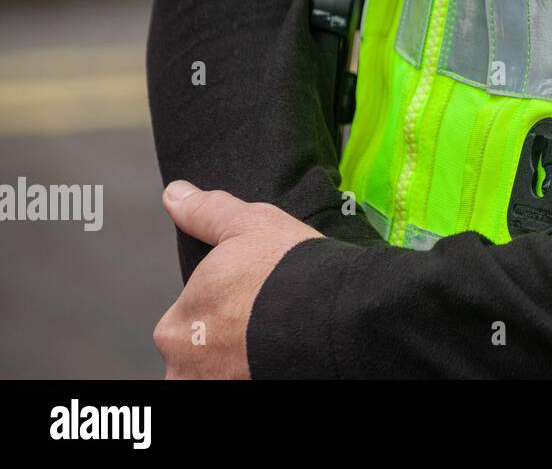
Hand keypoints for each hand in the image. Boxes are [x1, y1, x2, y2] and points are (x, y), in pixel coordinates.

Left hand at [153, 181, 321, 378]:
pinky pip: (244, 381)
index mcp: (175, 325)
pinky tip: (282, 360)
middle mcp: (185, 367)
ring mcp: (214, 387)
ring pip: (221, 372)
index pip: (189, 320)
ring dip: (240, 363)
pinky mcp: (247, 397)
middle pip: (201, 355)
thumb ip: (206, 213)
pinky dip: (258, 371)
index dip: (223, 308)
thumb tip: (176, 195)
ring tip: (275, 343)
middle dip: (227, 343)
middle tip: (265, 323)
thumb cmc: (288, 271)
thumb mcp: (248, 225)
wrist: (336, 315)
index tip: (249, 301)